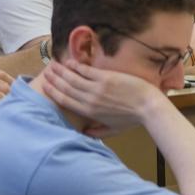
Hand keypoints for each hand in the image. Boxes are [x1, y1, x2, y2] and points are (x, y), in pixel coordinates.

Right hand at [41, 59, 165, 136]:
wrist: (149, 107)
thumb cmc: (133, 119)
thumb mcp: (114, 130)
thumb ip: (98, 132)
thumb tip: (86, 132)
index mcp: (89, 112)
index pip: (65, 101)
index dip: (53, 92)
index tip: (45, 86)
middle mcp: (89, 100)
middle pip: (66, 88)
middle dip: (54, 80)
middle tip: (46, 73)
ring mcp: (97, 88)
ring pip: (72, 78)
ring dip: (61, 71)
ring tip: (53, 65)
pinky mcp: (106, 78)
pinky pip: (86, 70)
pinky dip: (76, 66)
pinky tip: (70, 62)